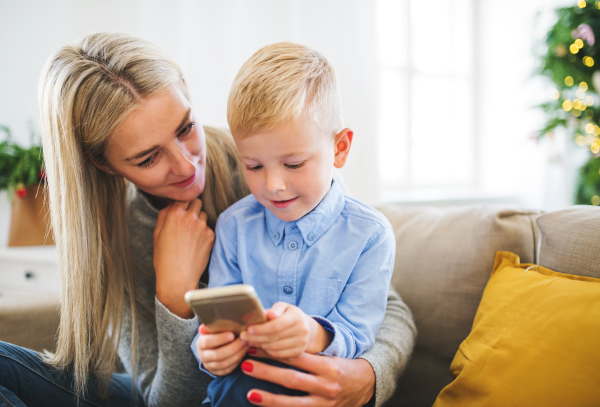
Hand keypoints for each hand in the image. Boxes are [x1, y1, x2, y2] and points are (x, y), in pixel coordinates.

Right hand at [153, 199, 214, 317]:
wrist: (178, 279)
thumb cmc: (164, 258)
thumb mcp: (157, 234)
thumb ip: (164, 215)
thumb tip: (172, 204)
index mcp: (174, 214)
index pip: (183, 197)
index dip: (182, 203)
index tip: (182, 209)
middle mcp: (190, 217)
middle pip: (197, 202)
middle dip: (193, 208)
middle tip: (187, 220)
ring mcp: (202, 226)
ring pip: (204, 215)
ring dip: (199, 220)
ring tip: (191, 236)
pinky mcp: (210, 236)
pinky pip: (208, 228)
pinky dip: (204, 233)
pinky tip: (196, 245)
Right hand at [196, 324, 246, 375]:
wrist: (212, 346)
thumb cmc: (216, 333)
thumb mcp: (214, 328)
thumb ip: (214, 325)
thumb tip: (215, 320)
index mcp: (201, 343)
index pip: (208, 342)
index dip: (220, 339)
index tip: (232, 334)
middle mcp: (203, 356)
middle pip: (218, 355)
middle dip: (233, 347)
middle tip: (244, 340)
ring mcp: (210, 365)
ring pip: (225, 363)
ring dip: (238, 354)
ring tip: (247, 345)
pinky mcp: (217, 372)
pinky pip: (229, 369)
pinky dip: (238, 361)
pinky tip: (244, 352)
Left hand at [239, 353, 374, 406]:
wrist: (366, 386)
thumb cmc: (342, 367)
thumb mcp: (329, 358)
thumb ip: (306, 355)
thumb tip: (276, 345)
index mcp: (328, 367)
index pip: (296, 357)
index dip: (274, 352)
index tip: (256, 346)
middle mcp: (326, 386)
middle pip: (291, 379)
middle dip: (267, 372)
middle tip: (246, 364)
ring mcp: (323, 403)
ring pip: (292, 402)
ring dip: (269, 398)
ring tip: (250, 393)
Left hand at [240, 302, 331, 358]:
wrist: (306, 327)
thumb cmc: (289, 314)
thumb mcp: (283, 307)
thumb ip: (275, 310)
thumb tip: (268, 313)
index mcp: (296, 317)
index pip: (276, 325)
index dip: (261, 328)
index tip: (248, 329)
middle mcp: (302, 331)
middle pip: (274, 338)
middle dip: (255, 338)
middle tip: (243, 336)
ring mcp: (301, 344)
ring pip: (274, 348)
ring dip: (258, 346)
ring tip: (248, 341)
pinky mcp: (298, 353)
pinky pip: (278, 355)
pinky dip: (266, 352)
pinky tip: (258, 347)